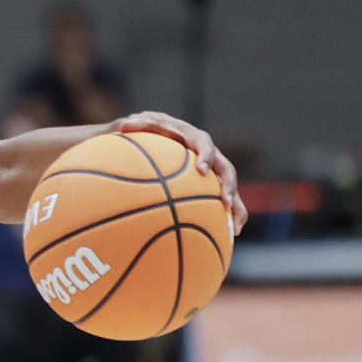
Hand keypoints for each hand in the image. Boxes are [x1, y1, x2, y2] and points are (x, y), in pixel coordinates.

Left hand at [115, 111, 247, 233]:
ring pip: (230, 187)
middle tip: (225, 202)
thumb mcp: (139, 125)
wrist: (153, 134)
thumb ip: (136, 125)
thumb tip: (125, 126)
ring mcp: (211, 170)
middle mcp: (208, 154)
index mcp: (193, 137)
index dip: (206, 156)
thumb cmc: (146, 130)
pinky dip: (230, 216)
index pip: (204, 143)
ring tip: (236, 227)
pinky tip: (229, 235)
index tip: (201, 171)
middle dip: (228, 185)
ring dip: (236, 205)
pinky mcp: (210, 183)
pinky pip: (223, 200)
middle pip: (226, 168)